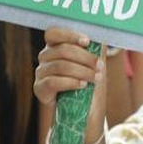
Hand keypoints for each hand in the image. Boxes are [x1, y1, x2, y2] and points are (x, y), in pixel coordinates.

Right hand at [34, 27, 107, 143]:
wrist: (85, 111)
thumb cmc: (90, 83)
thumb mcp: (96, 64)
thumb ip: (97, 49)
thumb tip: (102, 34)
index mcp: (56, 46)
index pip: (53, 33)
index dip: (69, 35)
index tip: (87, 41)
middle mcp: (45, 57)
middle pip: (61, 50)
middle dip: (84, 57)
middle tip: (100, 66)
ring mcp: (41, 73)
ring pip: (59, 66)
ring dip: (82, 71)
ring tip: (96, 78)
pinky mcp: (39, 89)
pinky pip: (53, 82)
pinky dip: (70, 82)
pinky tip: (82, 85)